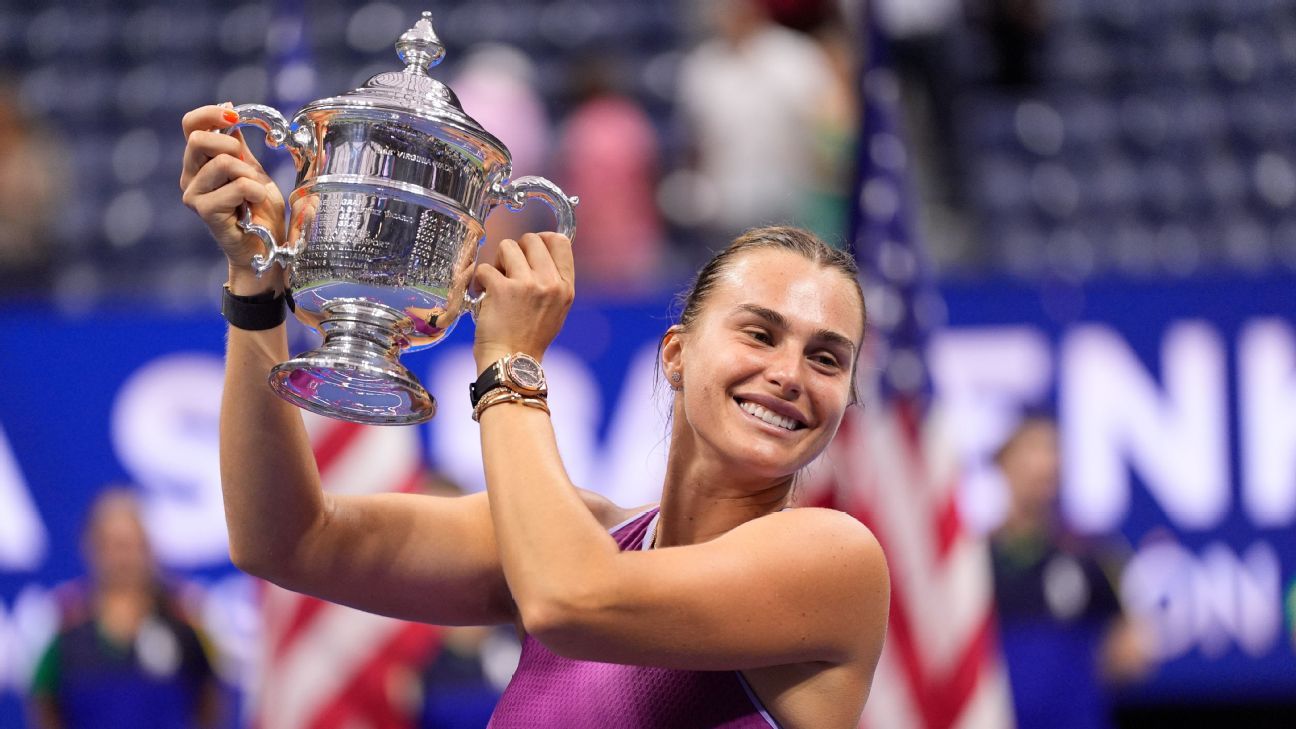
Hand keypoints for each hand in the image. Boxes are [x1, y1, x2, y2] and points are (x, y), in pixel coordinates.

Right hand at [180, 104, 286, 292]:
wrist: (266, 248)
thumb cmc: (259, 212)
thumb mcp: (252, 170)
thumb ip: (237, 146)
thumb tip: (228, 109)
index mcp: (199, 163)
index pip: (191, 125)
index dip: (211, 114)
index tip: (234, 114)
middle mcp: (189, 177)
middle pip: (198, 139)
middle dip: (232, 147)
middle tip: (248, 168)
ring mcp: (193, 194)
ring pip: (222, 162)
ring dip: (249, 175)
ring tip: (254, 193)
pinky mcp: (204, 210)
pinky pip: (237, 186)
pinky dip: (256, 192)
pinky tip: (254, 206)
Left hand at [472, 232, 573, 370]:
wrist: (512, 363)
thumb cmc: (529, 340)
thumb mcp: (555, 310)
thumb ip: (552, 282)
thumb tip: (538, 255)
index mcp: (565, 287)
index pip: (560, 242)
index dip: (541, 239)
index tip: (528, 249)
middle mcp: (550, 283)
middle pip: (532, 239)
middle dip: (516, 250)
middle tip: (508, 270)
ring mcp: (527, 285)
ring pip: (507, 246)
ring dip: (497, 262)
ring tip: (496, 282)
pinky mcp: (502, 289)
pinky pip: (486, 267)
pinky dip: (480, 279)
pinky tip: (483, 293)